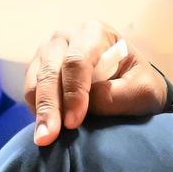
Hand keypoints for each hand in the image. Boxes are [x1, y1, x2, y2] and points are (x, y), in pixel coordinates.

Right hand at [23, 21, 170, 144]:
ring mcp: (48, 52)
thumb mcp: (142, 90)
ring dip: (39, 111)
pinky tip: (47, 128)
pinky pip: (31, 91)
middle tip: (47, 137)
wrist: (134, 86)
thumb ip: (114, 95)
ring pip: (35, 81)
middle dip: (49, 106)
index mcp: (95, 33)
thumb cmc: (141, 85)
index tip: (74, 122)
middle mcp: (66, 37)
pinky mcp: (39, 70)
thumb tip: (84, 105)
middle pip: (50, 70)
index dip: (73, 92)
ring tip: (44, 138)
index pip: (77, 61)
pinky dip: (37, 110)